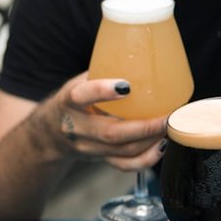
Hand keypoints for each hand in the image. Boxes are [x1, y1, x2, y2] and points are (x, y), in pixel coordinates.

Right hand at [51, 72, 166, 170]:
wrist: (50, 133)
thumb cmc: (73, 101)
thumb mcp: (78, 82)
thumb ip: (103, 73)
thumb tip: (143, 55)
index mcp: (68, 102)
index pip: (81, 96)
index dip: (102, 91)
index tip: (126, 86)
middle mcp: (75, 128)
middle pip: (110, 133)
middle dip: (144, 126)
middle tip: (167, 115)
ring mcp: (87, 148)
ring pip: (122, 150)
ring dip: (151, 140)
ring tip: (170, 127)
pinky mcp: (99, 160)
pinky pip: (124, 165)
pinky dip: (147, 158)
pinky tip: (162, 145)